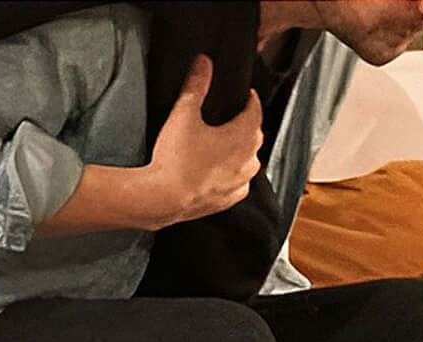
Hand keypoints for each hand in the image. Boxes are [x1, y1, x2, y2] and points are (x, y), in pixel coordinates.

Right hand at [144, 57, 264, 224]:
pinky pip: (241, 181)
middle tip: (239, 113)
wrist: (167, 197)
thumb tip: (204, 62)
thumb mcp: (185, 113)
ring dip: (244, 149)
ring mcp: (242, 183)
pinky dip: (236, 171)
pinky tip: (226, 168)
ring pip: (250, 161)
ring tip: (232, 140)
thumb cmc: (177, 155)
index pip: (255, 114)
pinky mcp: (232, 199)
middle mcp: (248, 162)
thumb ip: (196, 85)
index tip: (249, 94)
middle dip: (249, 123)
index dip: (252, 101)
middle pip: (255, 137)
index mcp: (242, 138)